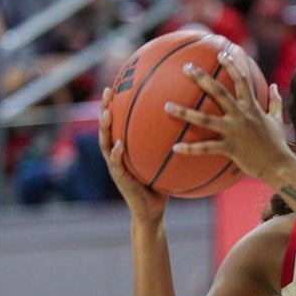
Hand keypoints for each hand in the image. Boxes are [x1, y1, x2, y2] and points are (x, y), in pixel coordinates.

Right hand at [98, 87, 167, 221]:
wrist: (152, 211)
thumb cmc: (160, 185)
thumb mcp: (164, 161)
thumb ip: (170, 145)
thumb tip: (190, 124)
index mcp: (126, 148)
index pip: (120, 122)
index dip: (117, 104)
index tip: (119, 84)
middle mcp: (117, 155)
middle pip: (107, 127)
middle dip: (105, 108)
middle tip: (107, 91)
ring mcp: (116, 167)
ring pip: (105, 143)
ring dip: (105, 128)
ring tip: (106, 113)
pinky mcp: (120, 179)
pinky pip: (116, 165)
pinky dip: (116, 155)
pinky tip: (118, 145)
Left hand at [164, 52, 291, 181]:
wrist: (278, 166)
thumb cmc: (277, 143)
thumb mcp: (277, 119)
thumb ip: (275, 101)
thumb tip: (274, 85)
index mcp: (252, 107)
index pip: (242, 80)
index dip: (232, 65)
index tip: (221, 53)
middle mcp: (242, 116)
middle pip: (219, 92)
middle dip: (202, 78)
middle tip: (186, 67)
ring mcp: (235, 132)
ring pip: (206, 119)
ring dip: (185, 113)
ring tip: (167, 107)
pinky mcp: (230, 148)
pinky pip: (207, 148)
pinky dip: (190, 148)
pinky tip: (175, 147)